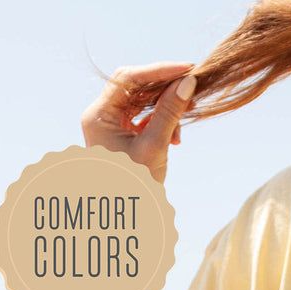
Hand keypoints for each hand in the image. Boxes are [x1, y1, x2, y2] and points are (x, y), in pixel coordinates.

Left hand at [80, 61, 197, 184]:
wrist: (128, 218)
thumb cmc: (136, 188)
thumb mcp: (155, 147)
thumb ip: (169, 114)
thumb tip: (187, 84)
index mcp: (98, 115)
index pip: (128, 78)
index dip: (159, 71)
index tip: (187, 70)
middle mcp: (101, 115)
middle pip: (135, 86)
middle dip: (164, 87)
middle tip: (191, 87)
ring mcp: (112, 125)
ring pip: (142, 102)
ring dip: (166, 108)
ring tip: (184, 123)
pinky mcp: (123, 135)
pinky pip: (144, 117)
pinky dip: (162, 121)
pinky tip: (175, 137)